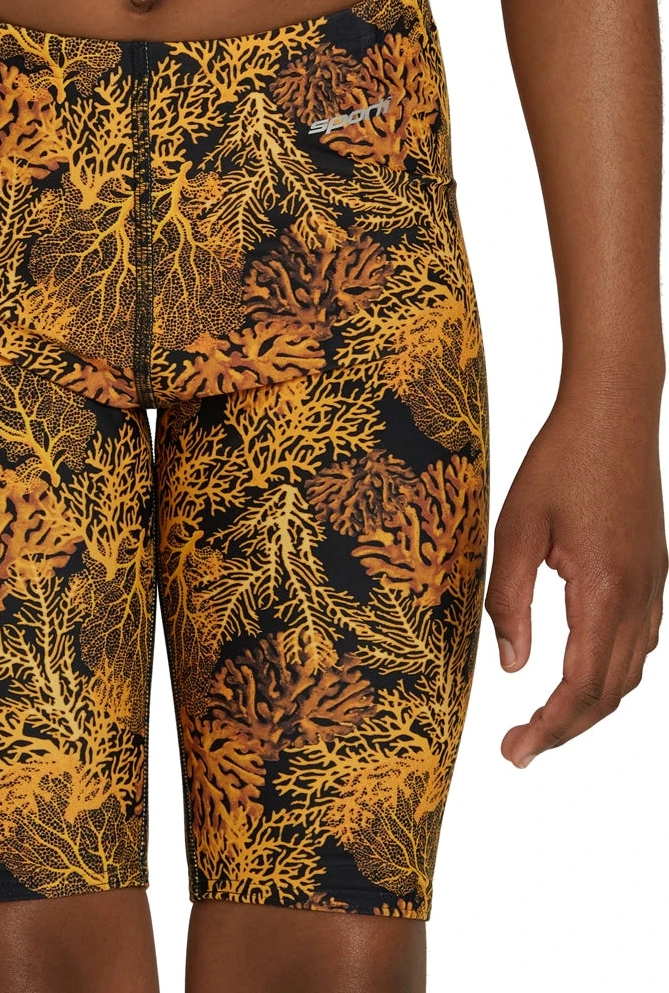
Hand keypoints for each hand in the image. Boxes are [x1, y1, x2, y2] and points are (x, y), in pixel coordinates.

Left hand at [484, 383, 664, 767]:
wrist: (613, 413)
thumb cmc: (559, 463)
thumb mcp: (516, 530)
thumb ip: (511, 601)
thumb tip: (513, 667)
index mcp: (603, 591)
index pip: (580, 686)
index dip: (548, 727)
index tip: (513, 752)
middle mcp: (639, 596)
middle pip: (610, 691)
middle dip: (566, 728)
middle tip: (520, 749)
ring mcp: (654, 584)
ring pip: (631, 670)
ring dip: (590, 703)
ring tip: (545, 721)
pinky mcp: (654, 571)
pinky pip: (640, 640)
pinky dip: (611, 671)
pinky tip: (582, 672)